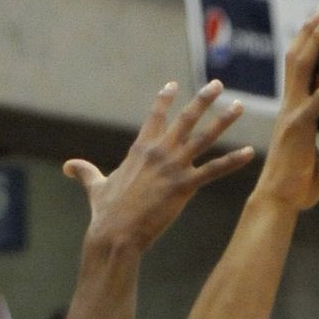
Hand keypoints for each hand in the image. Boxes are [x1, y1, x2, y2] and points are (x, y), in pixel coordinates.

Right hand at [64, 80, 254, 252]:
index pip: (155, 116)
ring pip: (204, 137)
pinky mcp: (184, 186)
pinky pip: (215, 170)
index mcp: (140, 149)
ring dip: (223, 120)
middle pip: (186, 118)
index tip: (174, 85)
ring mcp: (173, 167)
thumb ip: (86, 172)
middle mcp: (159, 152)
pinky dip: (233, 161)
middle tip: (217, 85)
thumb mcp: (95, 186)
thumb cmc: (105, 213)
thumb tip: (68, 166)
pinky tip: (250, 152)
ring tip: (239, 106)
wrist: (115, 234)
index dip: (164, 99)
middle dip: (203, 99)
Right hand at [257, 5, 318, 210]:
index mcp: (294, 112)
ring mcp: (292, 113)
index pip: (299, 72)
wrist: (279, 203)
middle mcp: (290, 106)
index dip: (307, 46)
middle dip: (311, 31)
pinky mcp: (298, 126)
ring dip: (315, 38)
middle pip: (297, 57)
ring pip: (301, 65)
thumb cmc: (299, 191)